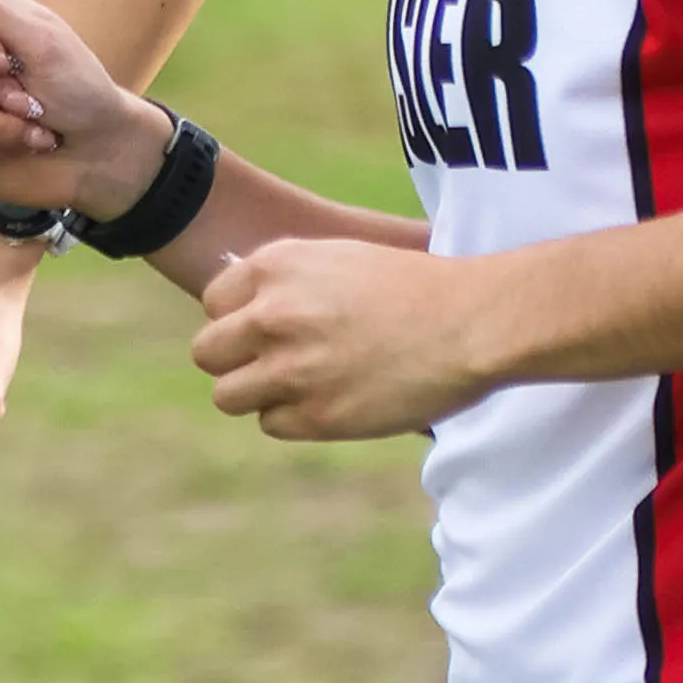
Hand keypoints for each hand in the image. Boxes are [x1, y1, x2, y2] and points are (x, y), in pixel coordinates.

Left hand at [193, 236, 488, 441]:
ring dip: (259, 393)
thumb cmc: (418, 286)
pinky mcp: (315, 416)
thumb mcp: (343, 259)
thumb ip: (289, 281)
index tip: (270, 326)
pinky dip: (294, 418)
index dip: (240, 317)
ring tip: (304, 384)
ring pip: (229, 394)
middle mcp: (273, 315)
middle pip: (208, 352)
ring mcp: (290, 369)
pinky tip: (333, 399)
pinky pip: (270, 424)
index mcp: (278, 266)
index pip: (215, 302)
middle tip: (279, 361)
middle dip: (237, 359)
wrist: (473, 322)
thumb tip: (246, 310)